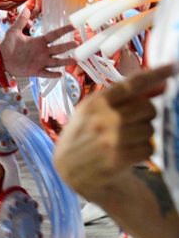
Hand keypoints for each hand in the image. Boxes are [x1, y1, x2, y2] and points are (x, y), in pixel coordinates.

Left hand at [0, 9, 76, 77]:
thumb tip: (26, 8)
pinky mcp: (36, 71)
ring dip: (65, 61)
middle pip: (58, 49)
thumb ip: (21, 21)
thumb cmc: (7, 45)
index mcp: (39, 41)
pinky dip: (53, 74)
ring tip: (76, 59)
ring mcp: (40, 62)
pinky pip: (46, 73)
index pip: (54, 35)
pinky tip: (60, 74)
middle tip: (77, 43)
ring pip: (56, 62)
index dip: (64, 30)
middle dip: (68, 46)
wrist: (0, 58)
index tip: (74, 25)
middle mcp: (43, 51)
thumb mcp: (13, 31)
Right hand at [54, 65, 173, 199]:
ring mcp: (112, 138)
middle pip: (148, 108)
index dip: (155, 74)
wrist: (69, 170)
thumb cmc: (82, 136)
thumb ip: (121, 99)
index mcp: (95, 102)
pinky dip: (142, 151)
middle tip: (133, 123)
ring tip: (125, 141)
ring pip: (150, 129)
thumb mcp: (91, 113)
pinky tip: (128, 153)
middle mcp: (104, 117)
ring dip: (143, 135)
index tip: (173, 67)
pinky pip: (148, 148)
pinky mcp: (119, 158)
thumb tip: (159, 85)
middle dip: (146, 116)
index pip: (132, 84)